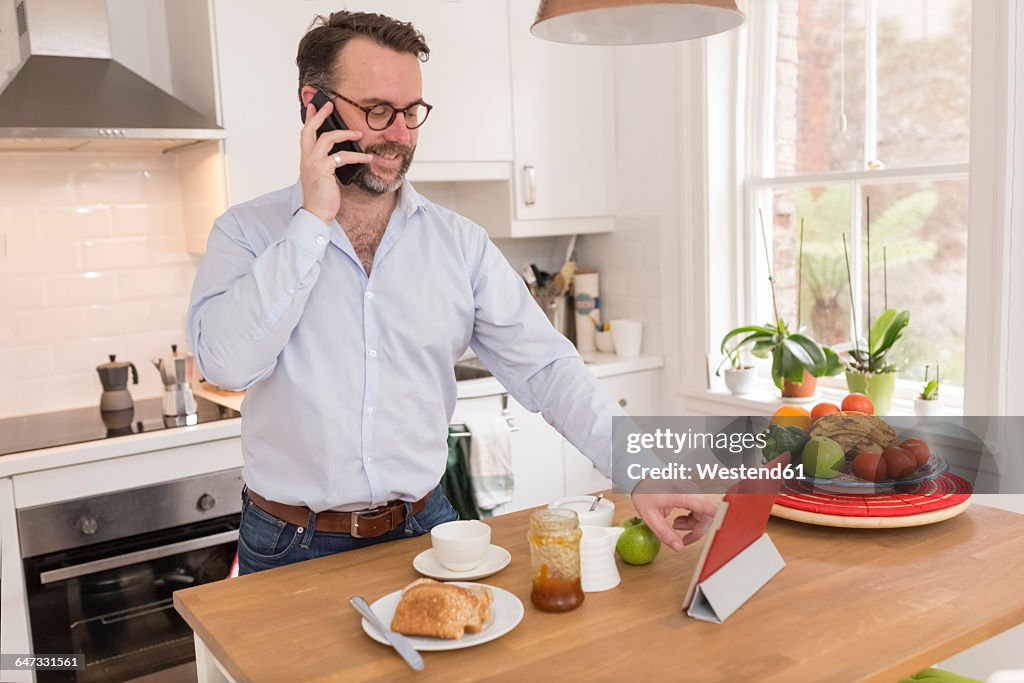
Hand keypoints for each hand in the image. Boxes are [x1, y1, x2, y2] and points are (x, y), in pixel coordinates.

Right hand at [299, 100, 372, 223]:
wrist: (317, 213)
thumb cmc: (321, 197)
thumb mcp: (322, 176)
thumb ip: (327, 164)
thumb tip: (340, 156)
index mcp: (306, 159)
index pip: (305, 134)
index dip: (310, 119)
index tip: (314, 106)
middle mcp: (307, 158)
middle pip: (310, 130)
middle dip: (320, 115)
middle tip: (329, 105)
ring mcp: (314, 163)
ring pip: (328, 139)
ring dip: (345, 133)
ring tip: (359, 133)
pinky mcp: (324, 169)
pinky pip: (342, 156)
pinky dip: (357, 155)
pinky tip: (368, 157)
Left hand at [630, 481, 717, 550]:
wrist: (639, 479)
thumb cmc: (644, 492)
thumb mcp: (650, 516)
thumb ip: (665, 533)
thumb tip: (678, 547)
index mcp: (683, 496)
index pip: (707, 507)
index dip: (719, 517)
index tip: (724, 526)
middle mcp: (690, 493)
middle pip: (706, 516)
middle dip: (696, 530)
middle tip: (682, 538)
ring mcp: (691, 492)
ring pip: (702, 514)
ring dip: (692, 525)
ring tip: (675, 526)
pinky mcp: (690, 494)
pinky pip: (697, 510)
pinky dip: (690, 519)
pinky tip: (678, 520)